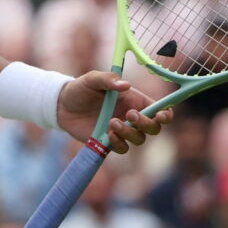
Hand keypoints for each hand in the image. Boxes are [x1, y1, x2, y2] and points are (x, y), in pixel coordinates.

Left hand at [57, 70, 172, 153]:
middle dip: (147, 124)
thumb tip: (125, 85)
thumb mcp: (92, 79)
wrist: (62, 105)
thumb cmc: (80, 89)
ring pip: (139, 139)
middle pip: (154, 128)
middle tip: (129, 115)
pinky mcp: (110, 142)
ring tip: (112, 122)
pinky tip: (108, 134)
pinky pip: (123, 148)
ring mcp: (122, 130)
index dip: (166, 114)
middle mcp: (131, 116)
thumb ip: (108, 79)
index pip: (159, 109)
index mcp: (133, 99)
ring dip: (130, 133)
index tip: (161, 115)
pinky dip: (120, 143)